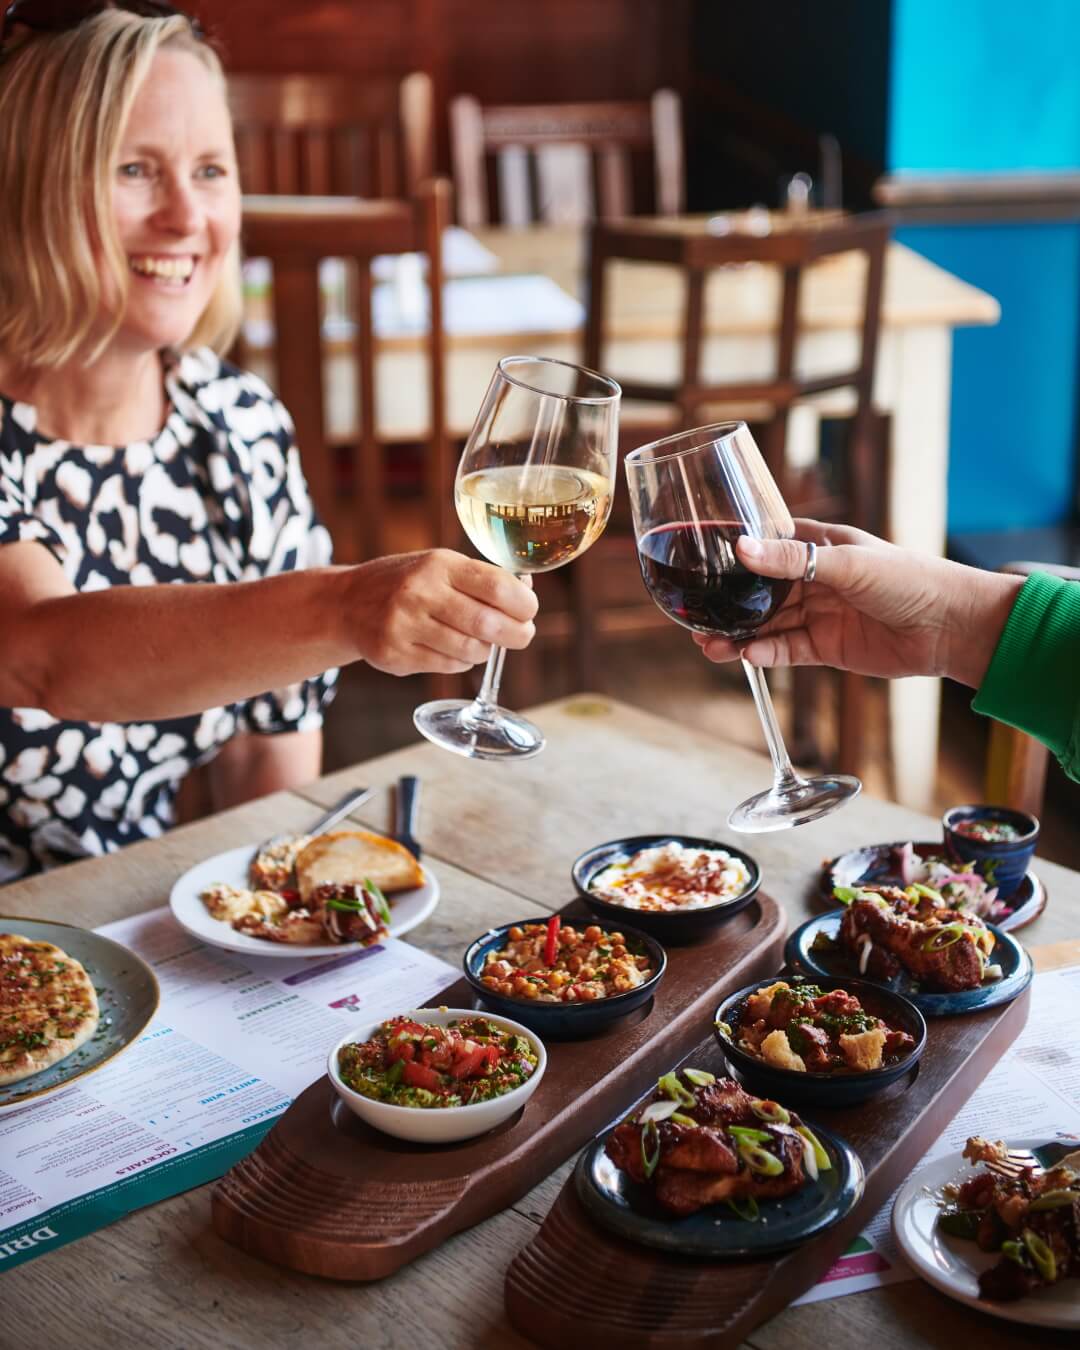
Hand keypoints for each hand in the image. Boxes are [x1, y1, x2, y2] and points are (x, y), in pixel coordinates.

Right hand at [347, 550, 537, 676]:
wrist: (348, 603)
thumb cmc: (408, 582)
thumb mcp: (440, 566)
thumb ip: (481, 579)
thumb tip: (526, 592)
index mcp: (439, 565)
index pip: (497, 587)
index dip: (524, 604)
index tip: (529, 611)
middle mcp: (420, 593)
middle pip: (488, 624)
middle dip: (516, 634)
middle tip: (522, 636)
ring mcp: (404, 626)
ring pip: (471, 650)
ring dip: (485, 650)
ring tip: (482, 642)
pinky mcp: (395, 655)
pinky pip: (449, 666)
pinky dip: (461, 661)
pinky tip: (454, 649)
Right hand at [693, 520, 1023, 687]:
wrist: (949, 627)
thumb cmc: (908, 578)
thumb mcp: (848, 563)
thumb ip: (793, 561)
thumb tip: (742, 549)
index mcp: (816, 546)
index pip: (764, 546)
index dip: (732, 556)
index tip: (698, 563)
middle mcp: (812, 579)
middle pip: (757, 592)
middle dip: (726, 604)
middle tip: (694, 617)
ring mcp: (817, 613)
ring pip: (765, 624)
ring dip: (738, 634)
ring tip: (709, 645)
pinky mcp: (825, 646)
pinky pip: (786, 650)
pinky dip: (765, 654)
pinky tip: (746, 657)